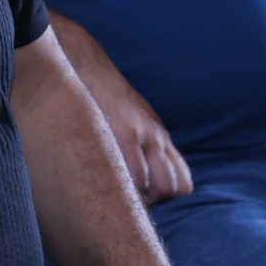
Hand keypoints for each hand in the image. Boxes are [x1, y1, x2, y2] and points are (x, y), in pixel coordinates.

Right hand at [82, 66, 191, 204]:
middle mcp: (158, 137)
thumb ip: (132, 143)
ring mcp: (145, 134)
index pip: (182, 180)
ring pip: (164, 187)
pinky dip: (129, 188)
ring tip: (118, 197)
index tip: (140, 201)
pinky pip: (139, 175)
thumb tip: (127, 177)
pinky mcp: (126, 132)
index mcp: (159, 137)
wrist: (83, 63)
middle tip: (129, 203)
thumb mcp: (125, 119)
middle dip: (157, 202)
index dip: (165, 197)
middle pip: (177, 187)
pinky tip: (109, 184)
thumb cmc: (97, 97)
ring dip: (144, 200)